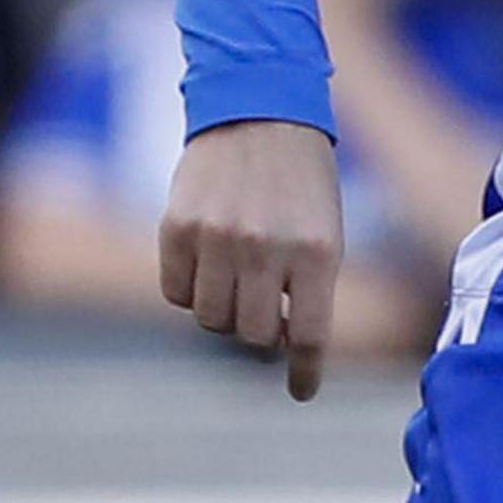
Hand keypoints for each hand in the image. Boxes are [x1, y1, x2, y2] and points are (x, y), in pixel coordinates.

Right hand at [162, 119, 345, 399]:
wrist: (259, 110)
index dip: (305, 372)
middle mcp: (266, 247)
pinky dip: (191, 289)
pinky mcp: (177, 228)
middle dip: (263, 330)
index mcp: (317, 250)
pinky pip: (177, 293)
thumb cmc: (301, 182)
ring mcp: (218, 238)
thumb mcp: (326, 230)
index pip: (309, 335)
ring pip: (212, 320)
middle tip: (267, 306)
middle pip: (255, 334)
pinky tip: (207, 260)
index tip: (301, 392)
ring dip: (226, 311)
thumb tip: (285, 348)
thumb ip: (310, 288)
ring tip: (238, 277)